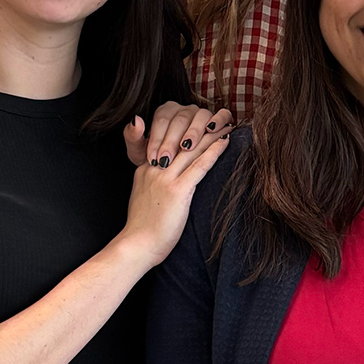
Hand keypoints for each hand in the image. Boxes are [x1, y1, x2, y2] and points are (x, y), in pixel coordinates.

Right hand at [117, 125, 231, 266]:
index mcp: (145, 169)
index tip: (201, 124)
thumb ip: (154, 183)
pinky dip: (213, 152)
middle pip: (181, 142)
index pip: (168, 144)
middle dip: (201, 129)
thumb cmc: (144, 228)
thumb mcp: (144, 197)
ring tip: (226, 125)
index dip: (186, 132)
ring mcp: (165, 179)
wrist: (137, 245)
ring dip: (211, 135)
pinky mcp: (177, 191)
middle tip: (218, 119)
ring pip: (191, 150)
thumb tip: (168, 179)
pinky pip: (199, 166)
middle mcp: (154, 169)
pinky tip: (225, 142)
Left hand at [122, 102, 233, 167]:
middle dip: (172, 141)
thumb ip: (133, 136)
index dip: (157, 139)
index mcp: (165, 111)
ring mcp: (202, 113)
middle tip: (166, 160)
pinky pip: (223, 114)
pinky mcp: (219, 119)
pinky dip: (219, 120)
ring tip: (187, 147)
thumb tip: (136, 119)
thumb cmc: (157, 160)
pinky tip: (213, 131)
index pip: (161, 120)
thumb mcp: (140, 152)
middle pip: (180, 119)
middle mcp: (185, 109)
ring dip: (194, 131)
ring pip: (201, 115)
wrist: (173, 172)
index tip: (153, 158)